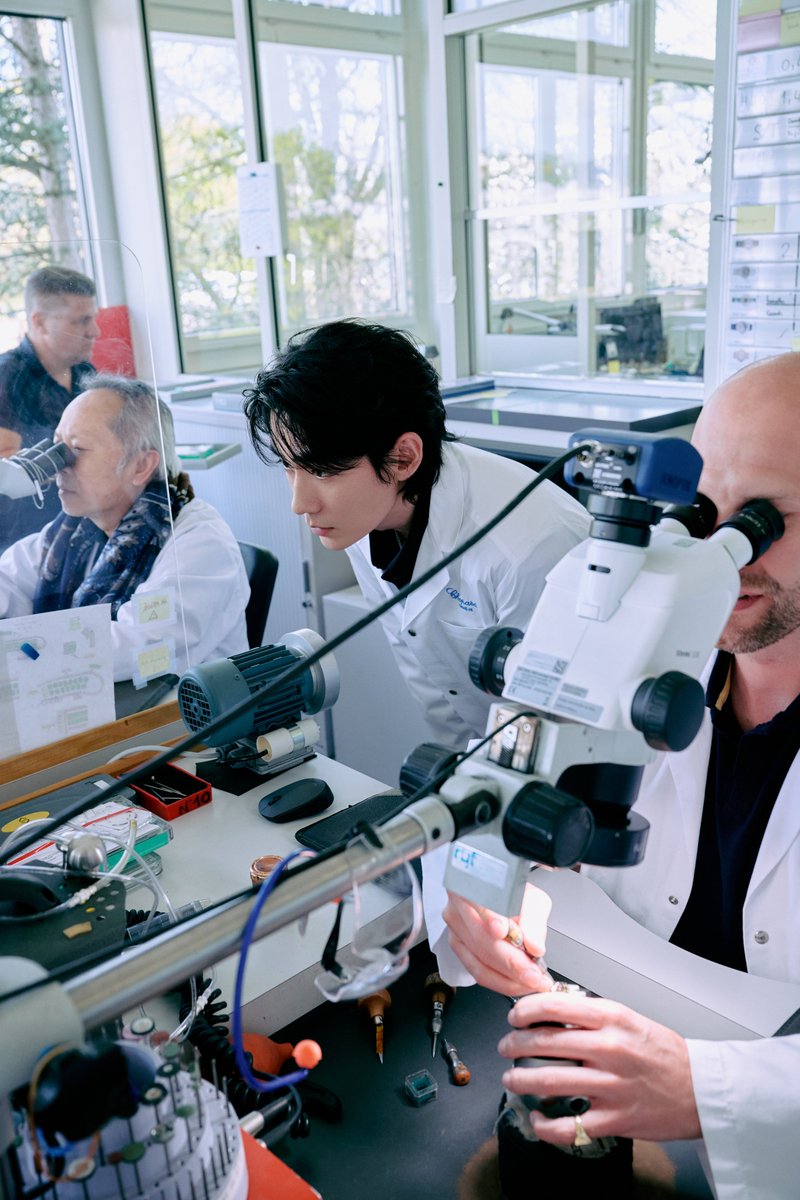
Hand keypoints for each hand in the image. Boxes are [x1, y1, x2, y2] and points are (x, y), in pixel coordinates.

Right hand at [442, 883, 552, 996]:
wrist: (502, 899)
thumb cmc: (515, 896)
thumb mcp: (532, 899)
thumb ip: (534, 921)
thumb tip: (534, 946)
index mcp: (473, 884)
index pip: (480, 902)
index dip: (490, 917)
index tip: (503, 931)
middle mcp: (458, 906)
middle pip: (480, 939)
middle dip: (511, 963)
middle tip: (535, 975)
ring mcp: (455, 929)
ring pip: (478, 962)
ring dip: (508, 979)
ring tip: (532, 982)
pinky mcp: (458, 947)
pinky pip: (477, 972)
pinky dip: (500, 982)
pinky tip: (518, 983)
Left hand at [499, 991, 700, 1142]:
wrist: (701, 1089)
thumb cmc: (666, 1054)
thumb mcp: (630, 1019)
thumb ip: (593, 1016)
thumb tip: (553, 1011)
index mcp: (612, 1018)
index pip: (554, 1005)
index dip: (525, 1010)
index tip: (515, 1016)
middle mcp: (609, 1048)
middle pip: (545, 1042)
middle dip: (515, 1044)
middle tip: (506, 1047)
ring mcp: (611, 1085)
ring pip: (549, 1080)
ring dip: (521, 1080)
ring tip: (512, 1079)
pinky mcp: (615, 1119)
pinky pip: (568, 1126)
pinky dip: (545, 1125)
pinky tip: (537, 1117)